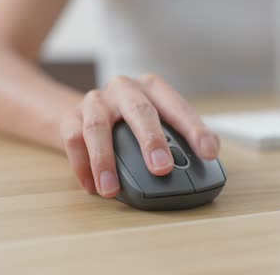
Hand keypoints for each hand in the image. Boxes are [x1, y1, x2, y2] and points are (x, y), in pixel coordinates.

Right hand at [59, 74, 219, 196]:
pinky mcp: (70, 116)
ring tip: (112, 190)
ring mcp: (96, 101)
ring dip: (105, 161)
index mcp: (153, 88)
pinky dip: (82, 166)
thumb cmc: (132, 122)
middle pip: (139, 111)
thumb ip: (180, 139)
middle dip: (151, 141)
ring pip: (98, 127)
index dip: (195, 129)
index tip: (208, 152)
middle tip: (162, 169)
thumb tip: (204, 160)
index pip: (177, 107)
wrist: (87, 112)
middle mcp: (125, 89)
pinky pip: (73, 140)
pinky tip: (92, 188)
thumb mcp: (159, 122)